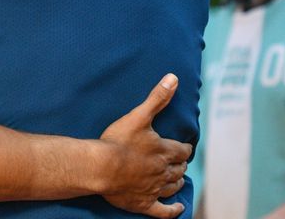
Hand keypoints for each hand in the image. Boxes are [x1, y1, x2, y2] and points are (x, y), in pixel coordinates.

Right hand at [98, 74, 192, 218]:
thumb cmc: (117, 141)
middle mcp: (163, 171)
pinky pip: (163, 211)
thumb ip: (157, 98)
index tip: (184, 147)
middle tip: (178, 161)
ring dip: (177, 181)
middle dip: (180, 164)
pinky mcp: (143, 203)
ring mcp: (154, 189)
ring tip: (178, 178)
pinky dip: (172, 210)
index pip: (182, 150)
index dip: (184, 148)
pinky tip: (178, 208)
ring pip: (173, 186)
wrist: (100, 167)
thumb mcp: (138, 116)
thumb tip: (173, 78)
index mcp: (164, 151)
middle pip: (179, 169)